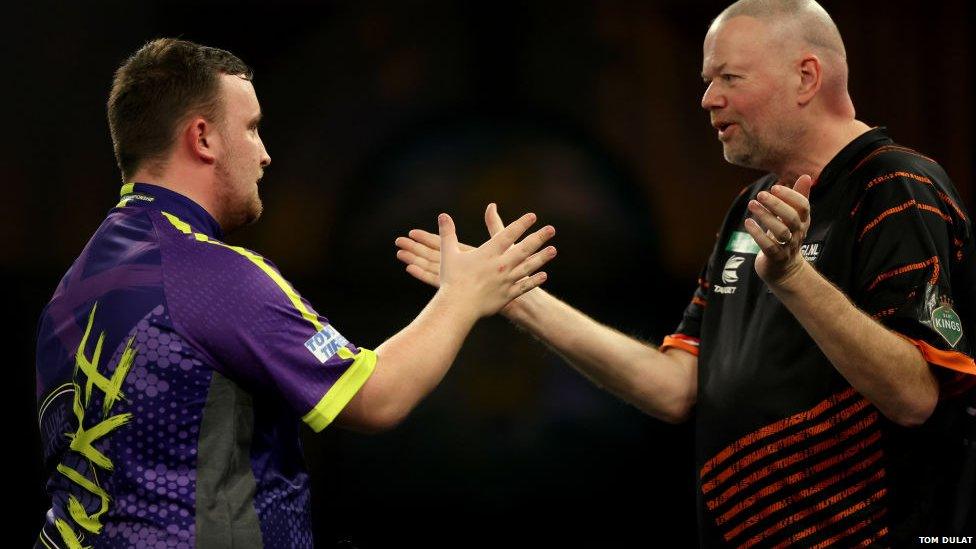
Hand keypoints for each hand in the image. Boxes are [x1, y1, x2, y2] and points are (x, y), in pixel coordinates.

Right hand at [420, 209, 555, 317]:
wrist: (458, 306)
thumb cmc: (452, 280)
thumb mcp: (448, 254)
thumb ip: (448, 233)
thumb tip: (443, 215)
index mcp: (489, 253)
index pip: (508, 234)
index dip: (521, 224)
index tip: (532, 216)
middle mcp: (501, 265)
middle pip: (524, 248)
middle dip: (539, 237)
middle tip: (551, 229)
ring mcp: (507, 280)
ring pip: (529, 267)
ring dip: (542, 258)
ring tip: (554, 250)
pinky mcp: (508, 295)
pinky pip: (525, 286)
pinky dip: (535, 281)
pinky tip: (544, 276)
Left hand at [743, 174, 812, 286]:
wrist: (784, 270)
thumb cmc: (787, 237)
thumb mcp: (794, 217)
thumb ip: (799, 197)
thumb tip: (807, 176)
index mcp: (802, 221)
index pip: (803, 206)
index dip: (791, 196)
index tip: (775, 188)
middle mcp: (797, 233)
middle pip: (791, 217)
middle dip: (776, 204)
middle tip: (761, 194)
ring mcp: (788, 246)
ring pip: (780, 232)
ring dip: (765, 217)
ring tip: (751, 204)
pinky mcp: (776, 258)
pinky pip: (768, 246)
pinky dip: (758, 234)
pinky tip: (748, 222)